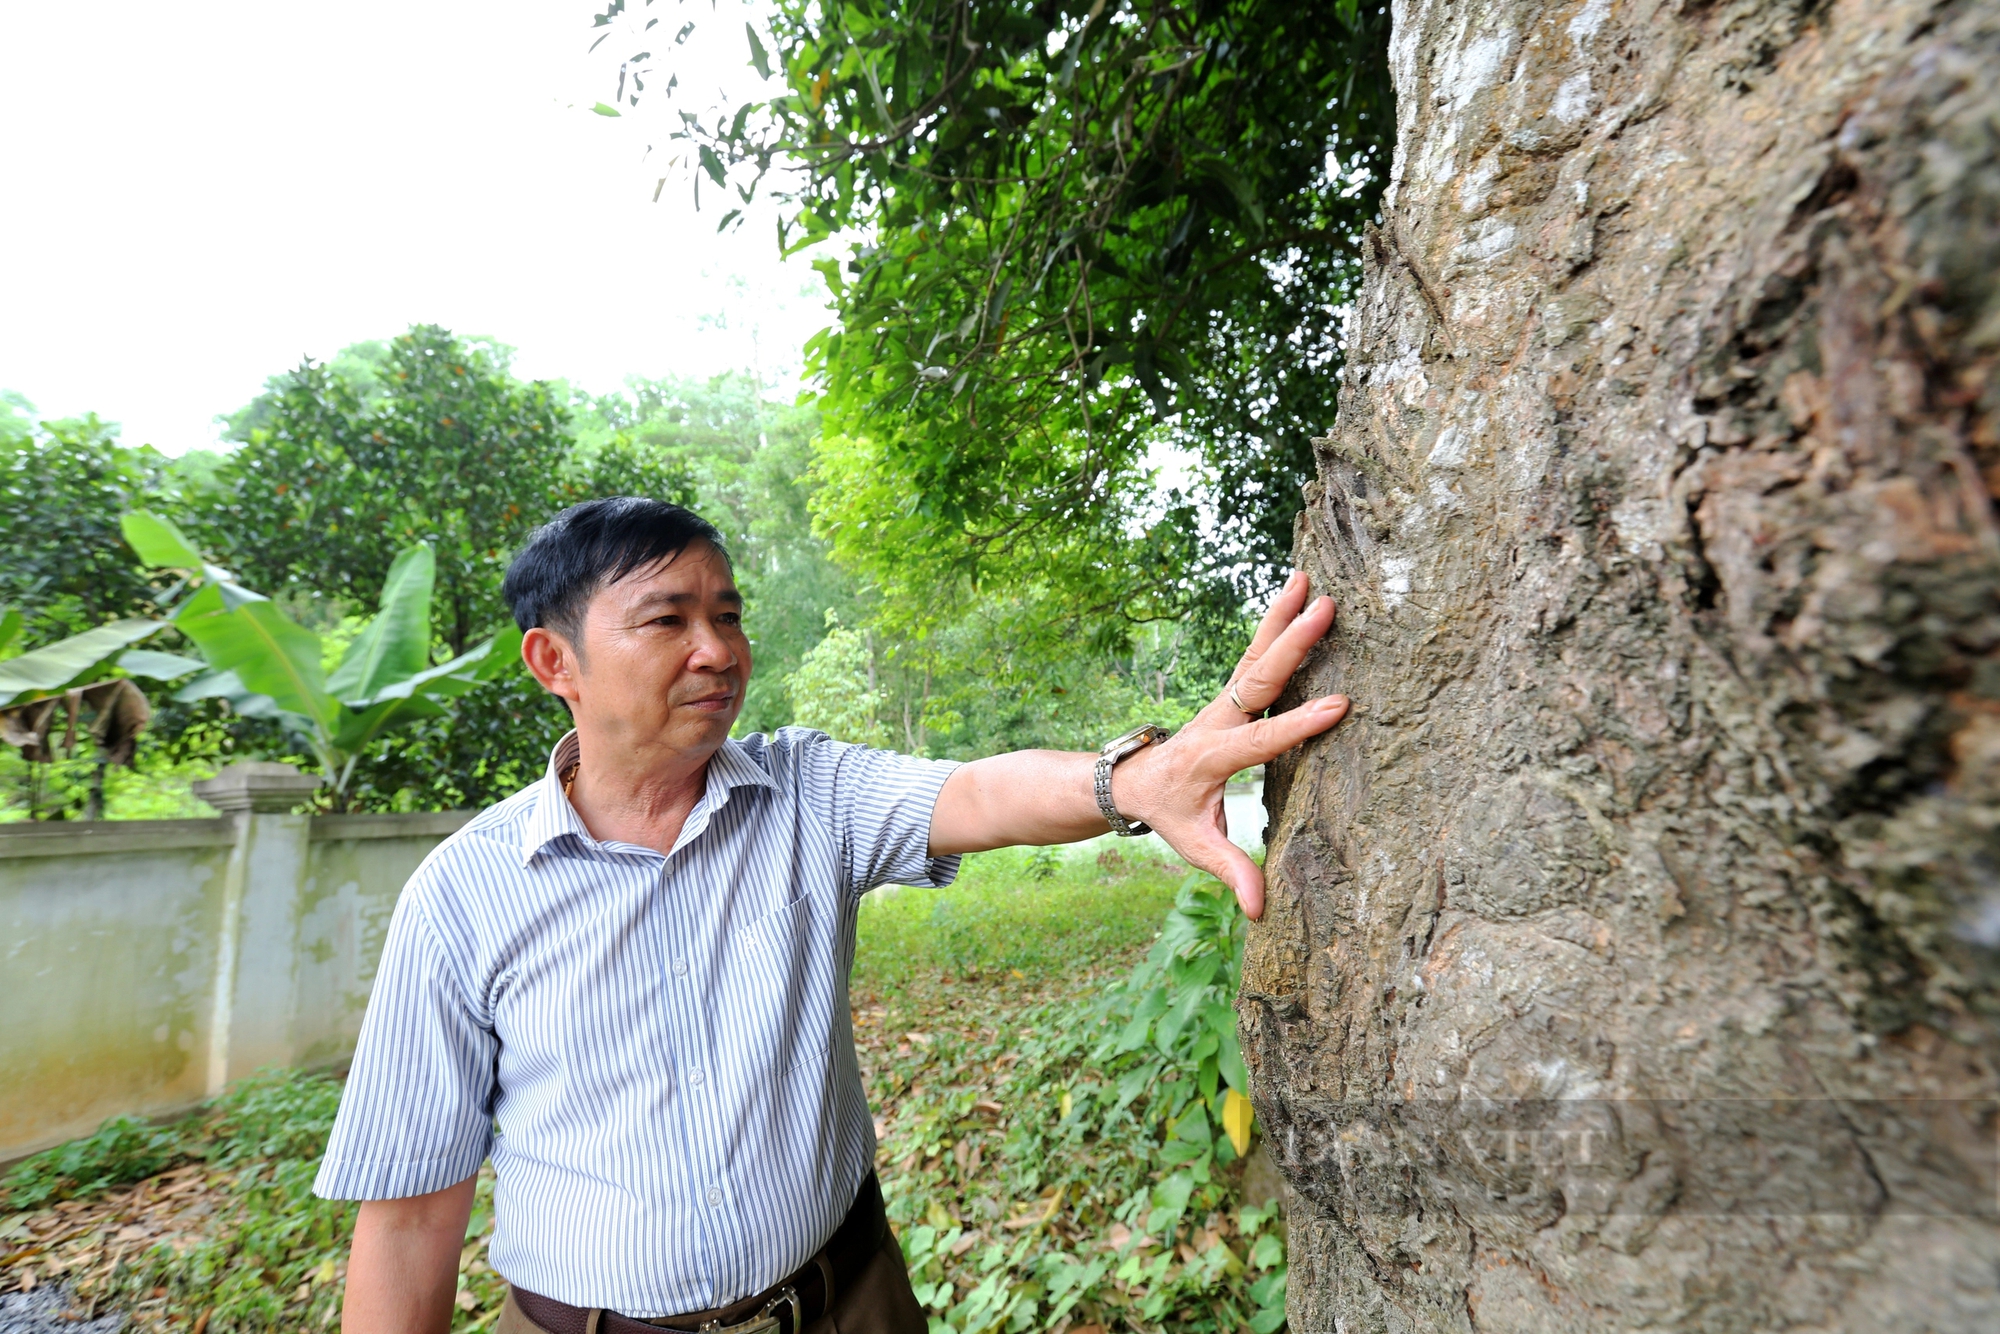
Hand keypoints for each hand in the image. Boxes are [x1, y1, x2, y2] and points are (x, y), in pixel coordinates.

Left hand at [1111, 571, 1346, 918]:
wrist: (1128, 782)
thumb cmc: (1166, 813)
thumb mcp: (1193, 845)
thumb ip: (1229, 872)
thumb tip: (1258, 912)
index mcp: (1213, 757)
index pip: (1261, 739)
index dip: (1298, 723)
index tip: (1339, 703)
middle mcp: (1218, 720)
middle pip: (1257, 677)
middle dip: (1290, 643)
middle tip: (1323, 607)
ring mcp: (1222, 702)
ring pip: (1253, 654)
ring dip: (1279, 617)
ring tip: (1307, 580)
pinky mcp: (1229, 693)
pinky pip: (1253, 654)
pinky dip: (1274, 623)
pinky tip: (1296, 593)